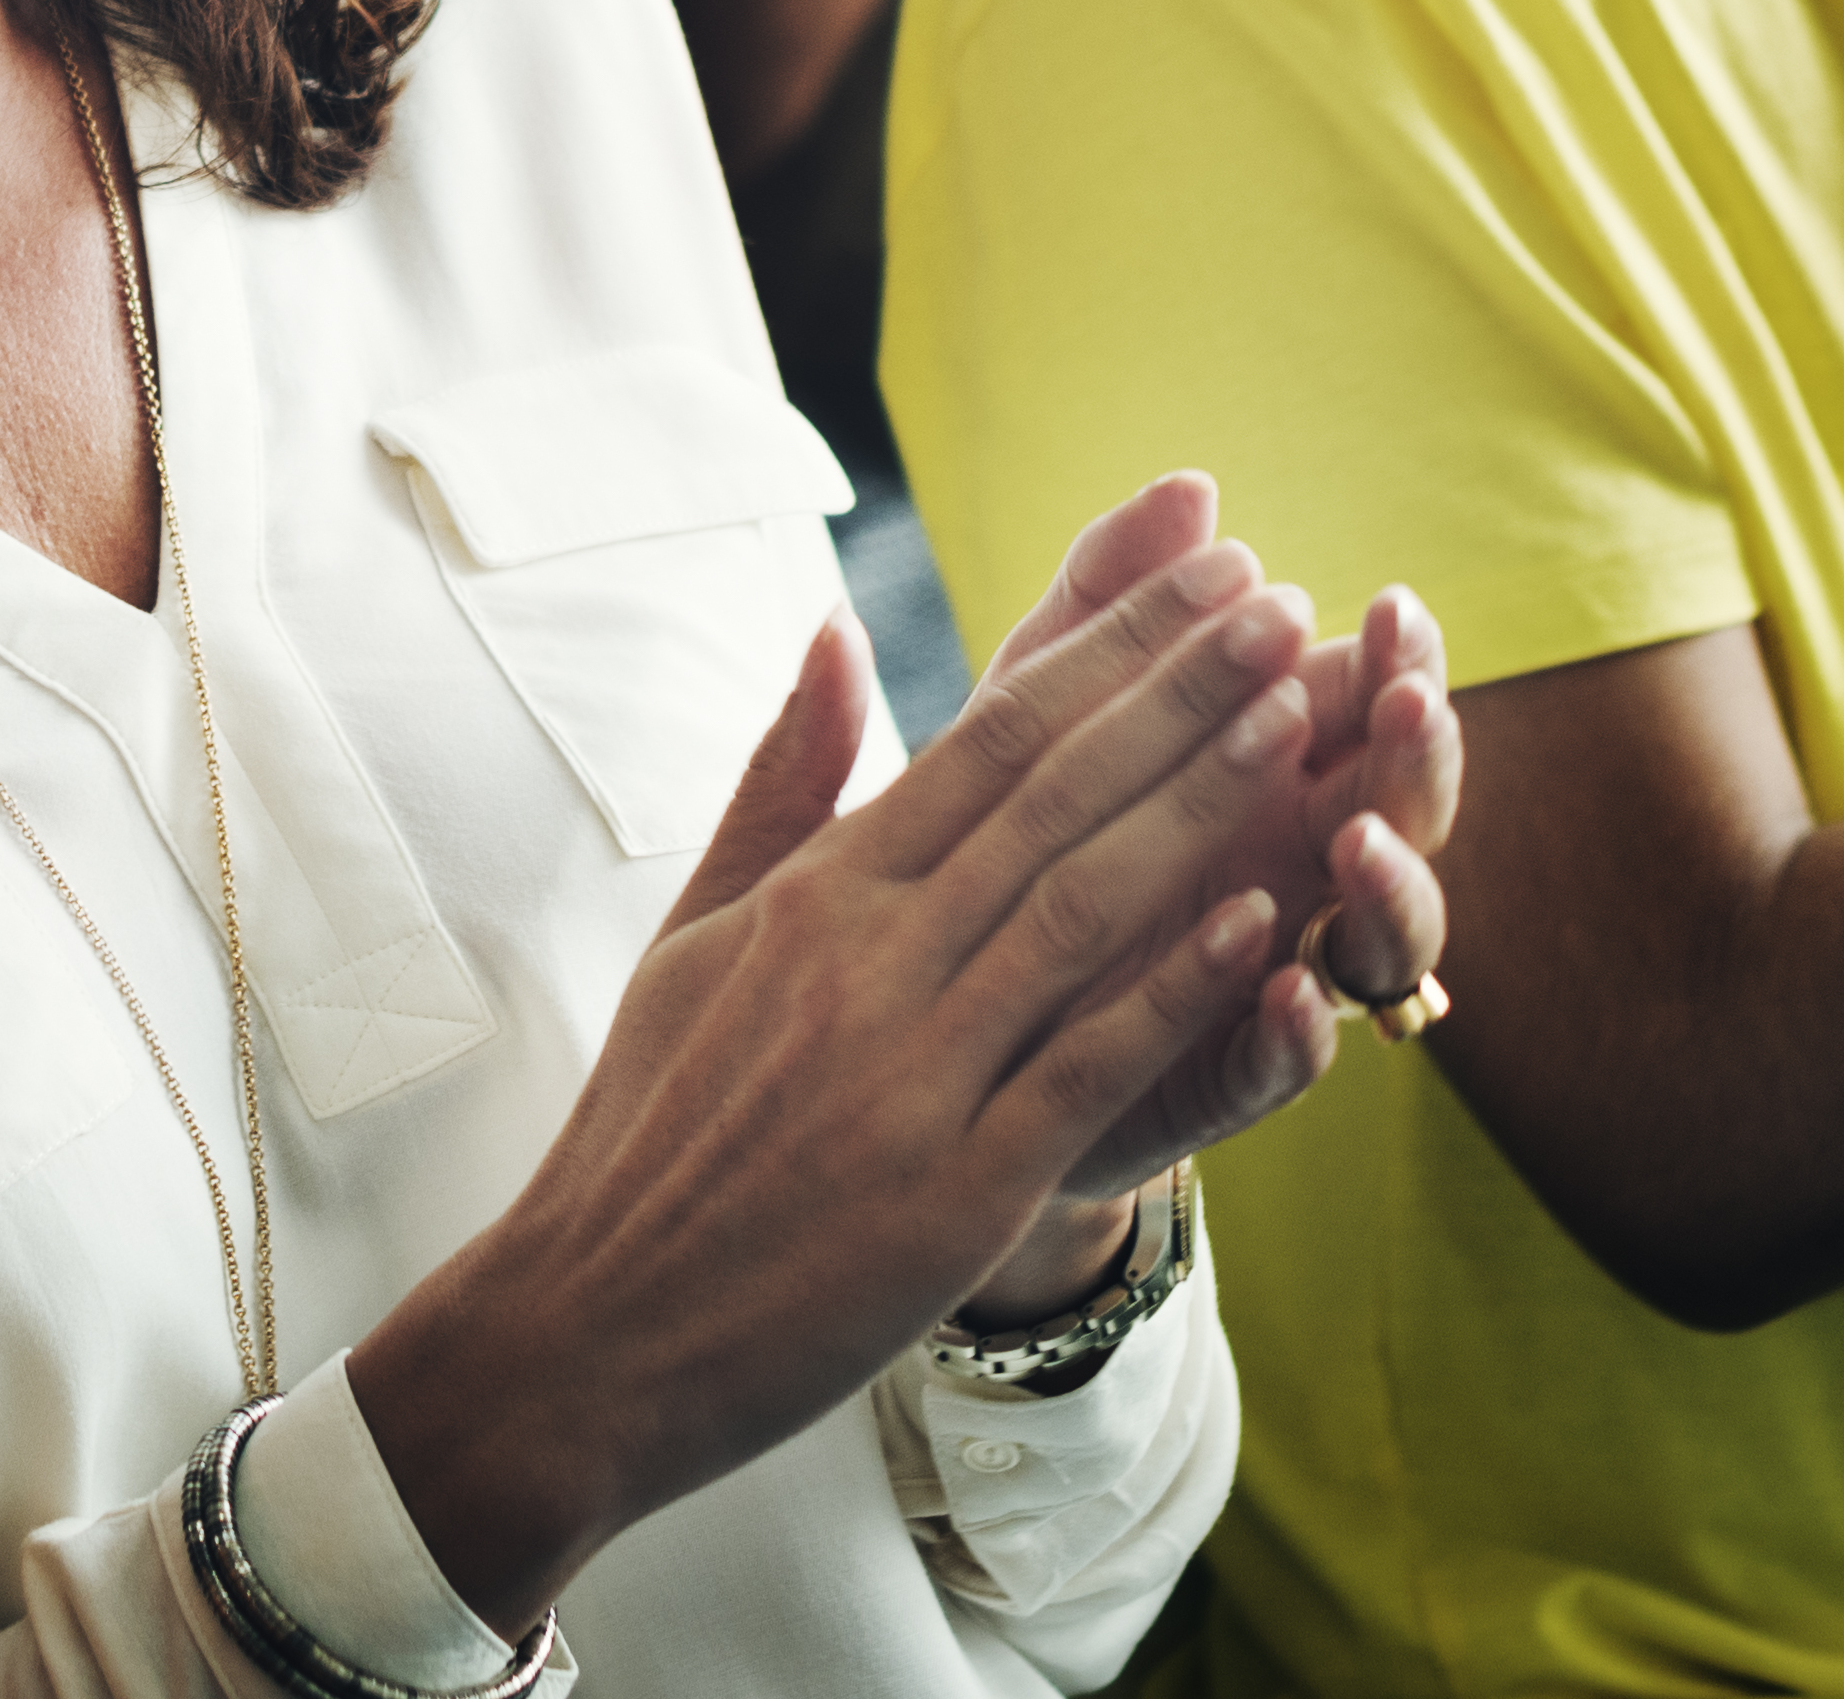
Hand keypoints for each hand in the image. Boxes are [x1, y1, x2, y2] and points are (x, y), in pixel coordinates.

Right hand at [351, 496, 1331, 1631]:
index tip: (1204, 582)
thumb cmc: (652, 1126)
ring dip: (1199, 803)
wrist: (598, 1315)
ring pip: (1080, 904)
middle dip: (1179, 691)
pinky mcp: (955, 1182)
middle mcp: (864, 958)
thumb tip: (833, 636)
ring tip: (1298, 714)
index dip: (1108, 654)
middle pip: (1049, 794)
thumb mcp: (697, 933)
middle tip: (1282, 603)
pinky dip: (1170, 988)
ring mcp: (912, 1066)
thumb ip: (781, 786)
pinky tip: (1257, 920)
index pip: (984, 736)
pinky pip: (1081, 1062)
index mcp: (811, 894)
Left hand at [963, 479, 1459, 1227]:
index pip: (1364, 708)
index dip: (1393, 660)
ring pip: (1376, 938)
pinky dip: (1298, 1027)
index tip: (1393, 601)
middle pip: (1400, 810)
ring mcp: (1272, 971)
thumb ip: (1109, 598)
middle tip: (1409, 698)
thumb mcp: (1037, 698)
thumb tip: (1191, 485)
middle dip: (1416, 754)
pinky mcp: (1217, 1072)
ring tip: (1359, 838)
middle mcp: (1293, 872)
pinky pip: (1282, 1060)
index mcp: (1266, 776)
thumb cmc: (1007, 830)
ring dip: (1387, 887)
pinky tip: (1291, 986)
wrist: (940, 1010)